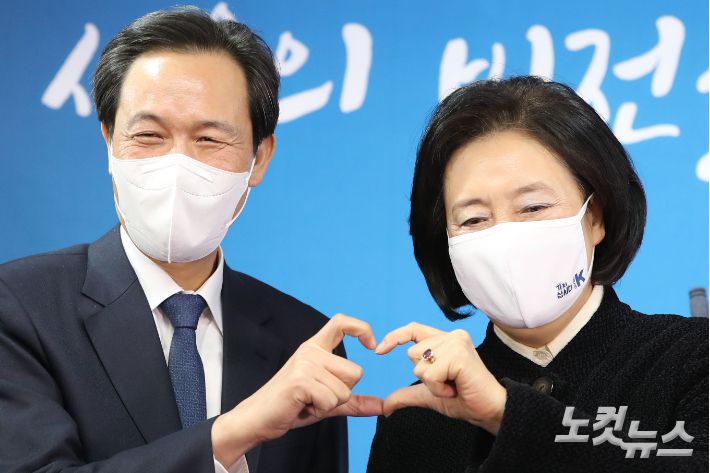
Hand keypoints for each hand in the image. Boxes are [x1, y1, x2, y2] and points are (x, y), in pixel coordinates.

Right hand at [212, 314, 382, 465]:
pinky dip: (320, 411)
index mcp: (315, 348)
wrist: (258, 419)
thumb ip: (354, 400)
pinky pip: (332, 401)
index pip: (341, 322)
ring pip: (345, 390)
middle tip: (316, 397)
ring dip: (329, 404)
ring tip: (307, 401)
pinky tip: (302, 406)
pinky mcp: (301, 380)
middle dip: (342, 393)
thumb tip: (383, 406)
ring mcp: (305, 364)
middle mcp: (310, 351)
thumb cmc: (291, 406)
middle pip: (356, 372)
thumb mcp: (327, 400)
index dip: (361, 328)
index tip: (372, 345)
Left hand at [375, 323, 505, 434]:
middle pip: (412, 353)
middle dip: (424, 376)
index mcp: (445, 341)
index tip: (378, 350)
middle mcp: (451, 337)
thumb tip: (385, 406)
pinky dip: (437, 387)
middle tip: (448, 383)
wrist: (489, 411)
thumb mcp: (429, 395)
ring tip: (452, 385)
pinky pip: (429, 373)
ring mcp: (456, 343)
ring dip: (431, 383)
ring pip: (419, 364)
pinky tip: (454, 388)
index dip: (394, 337)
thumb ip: (407, 394)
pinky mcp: (459, 354)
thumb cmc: (464, 400)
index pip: (413, 330)